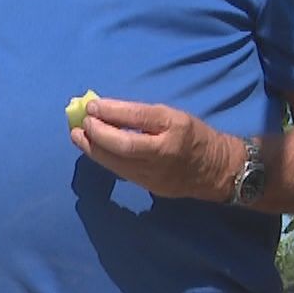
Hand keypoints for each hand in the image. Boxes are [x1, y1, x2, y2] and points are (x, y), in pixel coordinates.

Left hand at [69, 97, 242, 201]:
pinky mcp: (150, 186)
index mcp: (176, 127)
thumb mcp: (174, 116)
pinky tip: (92, 149)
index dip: (112, 111)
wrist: (216, 170)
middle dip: (98, 134)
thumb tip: (105, 109)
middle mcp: (166, 151)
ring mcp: (158, 173)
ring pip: (119, 163)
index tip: (92, 106)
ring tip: (77, 136)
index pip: (139, 117)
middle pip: (126, 146)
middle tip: (82, 123)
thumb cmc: (193, 135)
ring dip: (93, 149)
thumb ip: (142, 114)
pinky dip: (104, 159)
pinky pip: (122, 172)